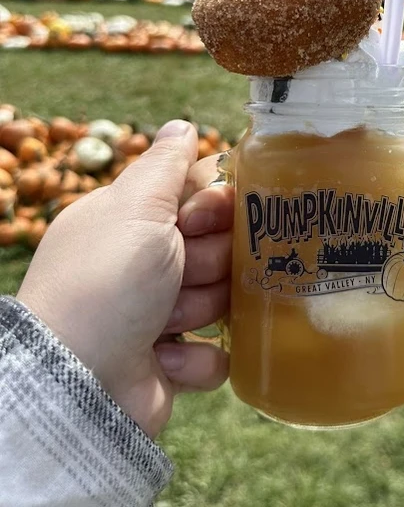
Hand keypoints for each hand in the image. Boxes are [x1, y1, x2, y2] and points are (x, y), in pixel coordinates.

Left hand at [17, 120, 232, 437]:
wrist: (75, 381)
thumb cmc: (104, 283)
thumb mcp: (134, 208)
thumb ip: (165, 165)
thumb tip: (183, 124)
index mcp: (134, 222)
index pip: (201, 196)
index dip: (213, 205)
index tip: (199, 219)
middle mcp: (148, 264)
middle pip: (221, 247)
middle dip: (210, 262)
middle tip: (181, 273)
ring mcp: (162, 316)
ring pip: (224, 299)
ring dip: (202, 309)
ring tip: (166, 322)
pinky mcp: (174, 364)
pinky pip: (217, 353)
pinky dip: (198, 359)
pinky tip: (167, 358)